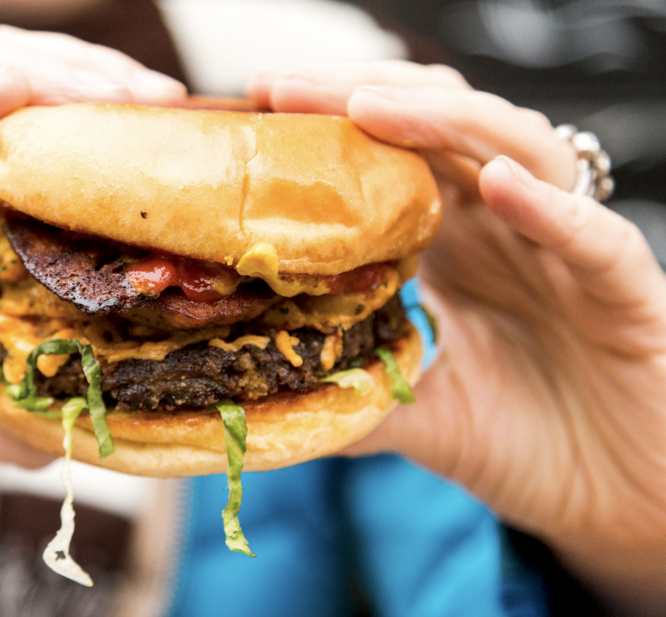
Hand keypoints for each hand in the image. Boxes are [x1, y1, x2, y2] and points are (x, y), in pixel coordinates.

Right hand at [0, 27, 185, 475]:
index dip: (117, 133)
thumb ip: (19, 403)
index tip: (186, 149)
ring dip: (38, 74)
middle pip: (20, 86)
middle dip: (96, 86)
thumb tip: (102, 433)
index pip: (50, 139)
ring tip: (108, 96)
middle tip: (166, 108)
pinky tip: (5, 92)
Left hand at [249, 63, 665, 614]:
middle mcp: (506, 227)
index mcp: (455, 243)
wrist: (618, 499)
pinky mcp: (626, 290)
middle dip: (358, 96)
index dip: (326, 129)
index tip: (253, 113)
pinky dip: (548, 206)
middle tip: (277, 85)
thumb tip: (265, 395)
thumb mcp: (421, 413)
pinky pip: (594, 235)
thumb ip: (355, 391)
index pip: (390, 157)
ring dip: (442, 121)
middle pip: (439, 127)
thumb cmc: (527, 442)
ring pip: (515, 150)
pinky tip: (495, 181)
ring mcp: (565, 248)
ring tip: (365, 106)